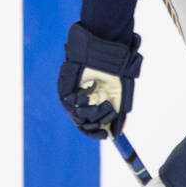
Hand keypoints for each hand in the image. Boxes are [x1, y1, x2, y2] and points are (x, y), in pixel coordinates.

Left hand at [57, 23, 141, 138]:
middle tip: (110, 111)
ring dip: (93, 113)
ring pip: (77, 115)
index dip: (95, 132)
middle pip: (83, 123)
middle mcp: (81, 99)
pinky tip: (88, 95)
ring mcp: (73, 92)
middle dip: (98, 121)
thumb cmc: (116, 69)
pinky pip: (69, 102)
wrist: (110, 50)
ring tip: (105, 102)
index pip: (88, 124)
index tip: (106, 136)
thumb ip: (118, 116)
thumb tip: (116, 135)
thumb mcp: (120, 95)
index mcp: (93, 102)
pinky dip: (80, 103)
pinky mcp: (65, 85)